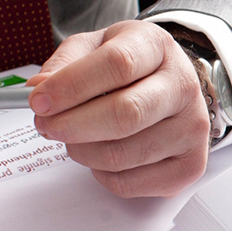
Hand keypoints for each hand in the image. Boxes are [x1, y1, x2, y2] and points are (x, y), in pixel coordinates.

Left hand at [27, 21, 210, 197]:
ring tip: (73, 137)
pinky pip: (130, 184)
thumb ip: (65, 63)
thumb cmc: (130, 65)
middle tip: (46, 125)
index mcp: (158, 47)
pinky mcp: (190, 166)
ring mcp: (192, 128)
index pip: (118, 64)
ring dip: (82, 151)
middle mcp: (183, 86)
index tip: (39, 100)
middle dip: (72, 125)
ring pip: (122, 155)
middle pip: (125, 114)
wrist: (170, 84)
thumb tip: (39, 89)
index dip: (72, 85)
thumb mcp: (96, 46)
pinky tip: (101, 152)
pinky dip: (101, 174)